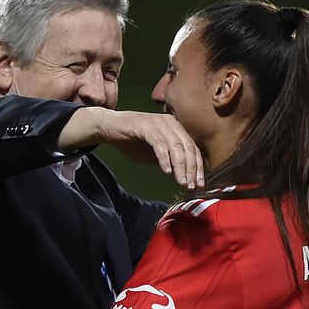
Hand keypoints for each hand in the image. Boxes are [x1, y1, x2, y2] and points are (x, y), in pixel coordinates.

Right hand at [83, 108, 204, 189]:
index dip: (197, 167)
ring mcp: (158, 123)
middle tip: (191, 185)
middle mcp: (170, 122)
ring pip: (176, 146)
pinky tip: (166, 171)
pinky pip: (159, 144)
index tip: (199, 183)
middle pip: (187, 147)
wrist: (109, 128)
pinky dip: (164, 158)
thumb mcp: (155, 154)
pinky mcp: (146, 126)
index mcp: (175, 127)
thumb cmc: (132, 141)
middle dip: (191, 169)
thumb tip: (184, 176)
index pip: (192, 148)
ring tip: (181, 181)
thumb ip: (169, 160)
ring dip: (180, 166)